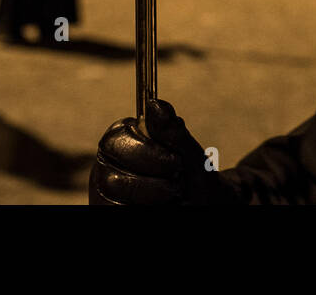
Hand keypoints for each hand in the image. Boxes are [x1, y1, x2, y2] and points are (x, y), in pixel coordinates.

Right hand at [89, 99, 238, 204]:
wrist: (207, 204)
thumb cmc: (195, 177)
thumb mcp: (188, 154)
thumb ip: (172, 131)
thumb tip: (154, 104)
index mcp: (123, 143)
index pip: (115, 140)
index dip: (145, 151)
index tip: (176, 161)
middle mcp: (109, 169)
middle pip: (110, 177)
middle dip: (151, 181)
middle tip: (178, 182)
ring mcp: (108, 196)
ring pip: (115, 201)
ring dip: (152, 198)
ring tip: (172, 195)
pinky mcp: (111, 210)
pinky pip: (119, 212)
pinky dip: (146, 209)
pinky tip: (161, 205)